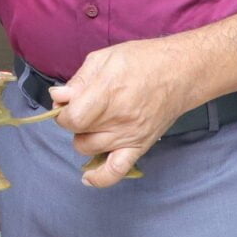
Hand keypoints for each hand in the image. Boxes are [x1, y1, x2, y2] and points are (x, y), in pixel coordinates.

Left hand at [51, 38, 202, 186]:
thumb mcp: (104, 58)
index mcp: (107, 93)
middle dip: (73, 120)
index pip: (71, 118)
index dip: (63, 112)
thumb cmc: (142, 60)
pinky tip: (87, 176)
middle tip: (84, 107)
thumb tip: (57, 97)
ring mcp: (129, 136)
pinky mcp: (139, 147)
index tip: (67, 102)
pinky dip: (99, 178)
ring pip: (89, 149)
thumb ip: (78, 80)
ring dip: (84, 137)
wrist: (179, 73)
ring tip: (94, 123)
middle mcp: (118, 119)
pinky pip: (116, 172)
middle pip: (78, 133)